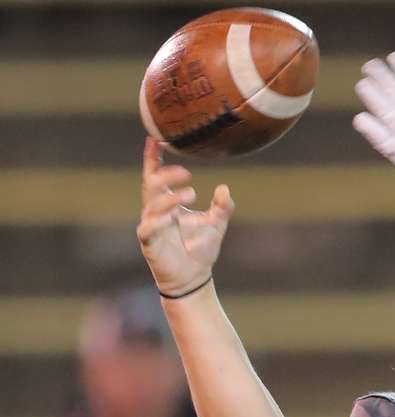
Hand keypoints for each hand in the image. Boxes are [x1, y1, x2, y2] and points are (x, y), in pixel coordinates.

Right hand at [136, 138, 232, 296]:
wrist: (194, 277)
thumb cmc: (200, 248)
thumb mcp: (217, 224)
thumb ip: (223, 207)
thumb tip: (224, 188)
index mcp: (167, 203)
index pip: (156, 176)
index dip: (154, 158)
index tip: (155, 139)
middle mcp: (155, 211)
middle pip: (152, 185)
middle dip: (166, 175)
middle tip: (187, 172)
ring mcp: (150, 226)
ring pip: (152, 205)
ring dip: (170, 197)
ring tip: (192, 193)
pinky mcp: (149, 243)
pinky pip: (148, 228)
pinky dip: (159, 220)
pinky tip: (172, 216)